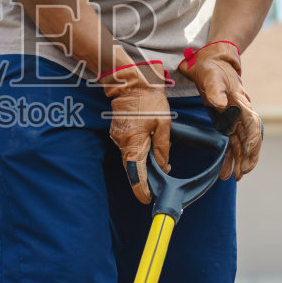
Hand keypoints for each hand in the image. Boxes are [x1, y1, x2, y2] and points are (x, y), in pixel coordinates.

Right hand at [101, 62, 171, 203]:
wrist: (131, 82)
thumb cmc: (148, 100)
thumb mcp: (163, 124)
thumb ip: (163, 148)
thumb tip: (164, 166)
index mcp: (134, 144)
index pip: (136, 174)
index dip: (142, 190)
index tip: (147, 200)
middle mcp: (122, 144)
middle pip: (133, 168)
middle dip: (145, 177)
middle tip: (158, 185)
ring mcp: (118, 138)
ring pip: (132, 158)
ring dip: (143, 163)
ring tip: (156, 164)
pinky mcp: (118, 133)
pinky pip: (129, 148)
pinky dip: (138, 152)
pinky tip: (148, 148)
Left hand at [178, 43, 263, 180]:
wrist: (210, 64)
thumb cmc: (212, 69)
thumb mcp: (211, 76)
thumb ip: (215, 90)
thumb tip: (221, 104)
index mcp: (241, 104)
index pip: (253, 124)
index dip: (253, 140)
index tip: (249, 154)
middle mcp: (241, 114)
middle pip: (250, 139)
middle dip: (248, 157)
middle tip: (241, 173)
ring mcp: (235, 120)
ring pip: (241, 145)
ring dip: (239, 161)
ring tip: (234, 177)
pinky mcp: (227, 124)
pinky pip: (231, 144)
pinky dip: (229, 157)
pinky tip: (225, 171)